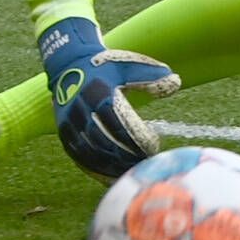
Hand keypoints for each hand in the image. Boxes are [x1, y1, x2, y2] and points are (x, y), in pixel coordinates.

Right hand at [38, 15, 180, 179]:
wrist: (69, 64)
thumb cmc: (106, 65)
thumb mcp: (129, 63)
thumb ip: (152, 74)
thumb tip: (176, 83)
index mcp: (100, 93)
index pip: (120, 122)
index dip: (137, 137)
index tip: (154, 144)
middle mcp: (82, 111)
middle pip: (105, 141)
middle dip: (127, 155)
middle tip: (147, 162)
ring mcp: (70, 124)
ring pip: (90, 152)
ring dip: (112, 165)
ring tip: (133, 171)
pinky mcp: (64, 133)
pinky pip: (78, 156)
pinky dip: (94, 169)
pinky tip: (110, 176)